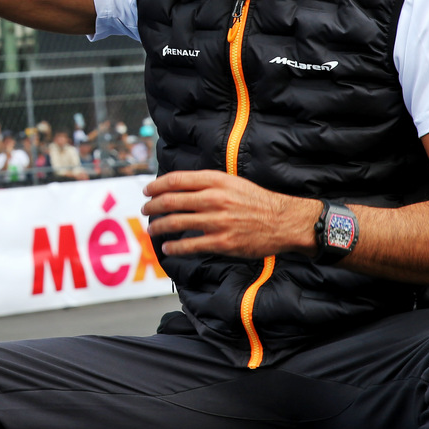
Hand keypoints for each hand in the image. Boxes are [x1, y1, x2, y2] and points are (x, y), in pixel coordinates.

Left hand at [141, 170, 318, 259]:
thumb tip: (180, 187)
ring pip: (176, 223)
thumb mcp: (232, 182)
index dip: (156, 185)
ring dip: (159, 226)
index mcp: (216, 181)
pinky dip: (175, 247)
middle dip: (152, 206)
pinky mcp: (222, 242)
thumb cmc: (257, 201)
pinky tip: (168, 248)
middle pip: (171, 201)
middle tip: (145, 210)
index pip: (176, 180)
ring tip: (152, 229)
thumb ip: (208, 184)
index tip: (147, 191)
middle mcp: (214, 198)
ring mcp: (217, 221)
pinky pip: (190, 245)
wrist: (283, 221)